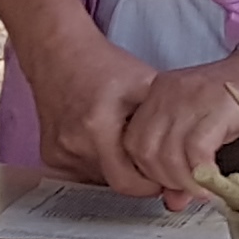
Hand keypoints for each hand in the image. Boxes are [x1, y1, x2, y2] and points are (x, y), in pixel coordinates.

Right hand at [12, 25, 155, 198]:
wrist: (59, 53)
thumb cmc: (102, 66)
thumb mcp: (145, 84)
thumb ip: (167, 123)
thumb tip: (189, 158)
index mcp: (98, 128)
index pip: (129, 184)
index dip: (150, 184)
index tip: (161, 174)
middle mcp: (73, 145)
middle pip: (114, 182)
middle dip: (135, 175)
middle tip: (147, 157)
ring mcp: (58, 152)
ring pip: (99, 179)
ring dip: (115, 169)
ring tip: (121, 141)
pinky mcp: (49, 155)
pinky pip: (81, 173)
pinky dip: (97, 163)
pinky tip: (101, 141)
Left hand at [116, 35, 238, 211]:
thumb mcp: (207, 132)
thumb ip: (184, 164)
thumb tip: (173, 201)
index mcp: (159, 93)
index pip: (132, 141)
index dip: (147, 171)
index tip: (169, 186)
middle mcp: (168, 92)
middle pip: (143, 149)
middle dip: (163, 179)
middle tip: (188, 190)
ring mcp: (191, 96)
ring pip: (166, 154)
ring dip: (183, 182)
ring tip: (203, 190)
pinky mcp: (217, 105)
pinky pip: (196, 151)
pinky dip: (202, 175)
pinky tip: (214, 183)